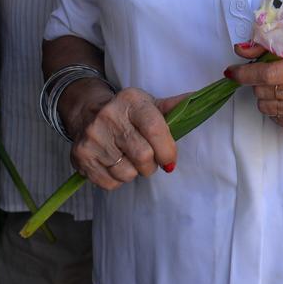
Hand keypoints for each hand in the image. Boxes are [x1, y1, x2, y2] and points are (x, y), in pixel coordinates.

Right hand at [65, 84, 186, 189]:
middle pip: (143, 156)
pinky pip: (109, 183)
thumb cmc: (128, 112)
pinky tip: (115, 164)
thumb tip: (201, 100)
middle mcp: (108, 116)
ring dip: (134, 173)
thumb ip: (174, 107)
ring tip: (130, 160)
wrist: (88, 112)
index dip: (167, 150)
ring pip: (126, 173)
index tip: (170, 160)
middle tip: (149, 160)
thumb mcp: (149, 104)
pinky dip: (117, 180)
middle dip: (152, 165)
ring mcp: (92, 137)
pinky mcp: (81, 156)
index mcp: (131, 100)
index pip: (155, 130)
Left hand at [226, 38, 282, 132]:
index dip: (245, 74)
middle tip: (268, 74)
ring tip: (280, 86)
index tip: (232, 72)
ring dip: (265, 96)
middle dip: (257, 83)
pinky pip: (278, 119)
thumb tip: (239, 51)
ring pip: (267, 107)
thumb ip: (267, 46)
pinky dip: (275, 108)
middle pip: (264, 92)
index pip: (268, 75)